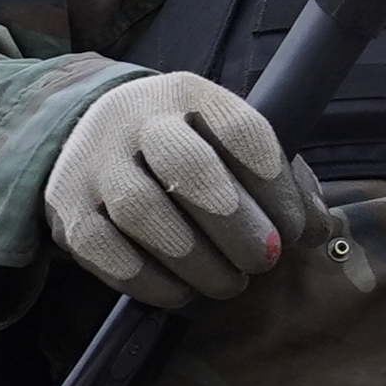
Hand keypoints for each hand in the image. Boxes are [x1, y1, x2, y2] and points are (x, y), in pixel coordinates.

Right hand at [45, 71, 301, 307]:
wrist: (90, 141)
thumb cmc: (185, 150)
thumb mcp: (230, 146)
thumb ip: (280, 181)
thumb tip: (319, 229)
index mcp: (189, 93)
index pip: (241, 129)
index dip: (277, 186)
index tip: (295, 228)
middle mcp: (135, 120)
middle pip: (189, 168)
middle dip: (237, 225)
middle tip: (264, 260)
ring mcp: (94, 163)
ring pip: (143, 212)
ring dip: (197, 261)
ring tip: (228, 282)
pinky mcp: (66, 210)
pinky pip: (107, 253)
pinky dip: (152, 282)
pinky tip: (182, 292)